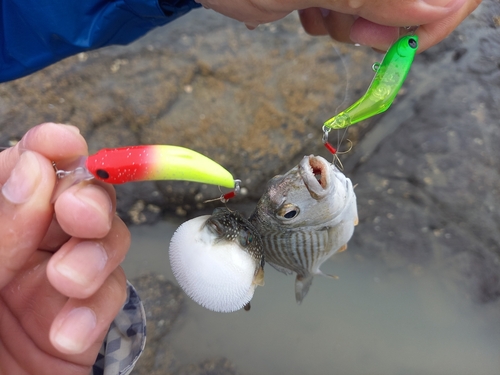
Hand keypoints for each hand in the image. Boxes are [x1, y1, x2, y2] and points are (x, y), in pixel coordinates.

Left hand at [0, 123, 129, 374]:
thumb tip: (31, 169)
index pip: (24, 173)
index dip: (46, 150)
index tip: (61, 144)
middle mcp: (27, 249)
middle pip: (79, 200)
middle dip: (87, 201)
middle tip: (78, 215)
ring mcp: (59, 285)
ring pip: (107, 241)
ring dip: (95, 256)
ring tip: (68, 282)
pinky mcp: (87, 322)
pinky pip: (111, 298)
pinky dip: (96, 311)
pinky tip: (67, 333)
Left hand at [195, 0, 480, 50]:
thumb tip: (436, 9)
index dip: (436, 15)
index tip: (402, 43)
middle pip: (418, 0)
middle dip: (387, 25)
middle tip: (352, 32)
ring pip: (385, 12)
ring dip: (356, 27)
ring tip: (318, 14)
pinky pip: (356, 15)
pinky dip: (334, 24)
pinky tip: (307, 12)